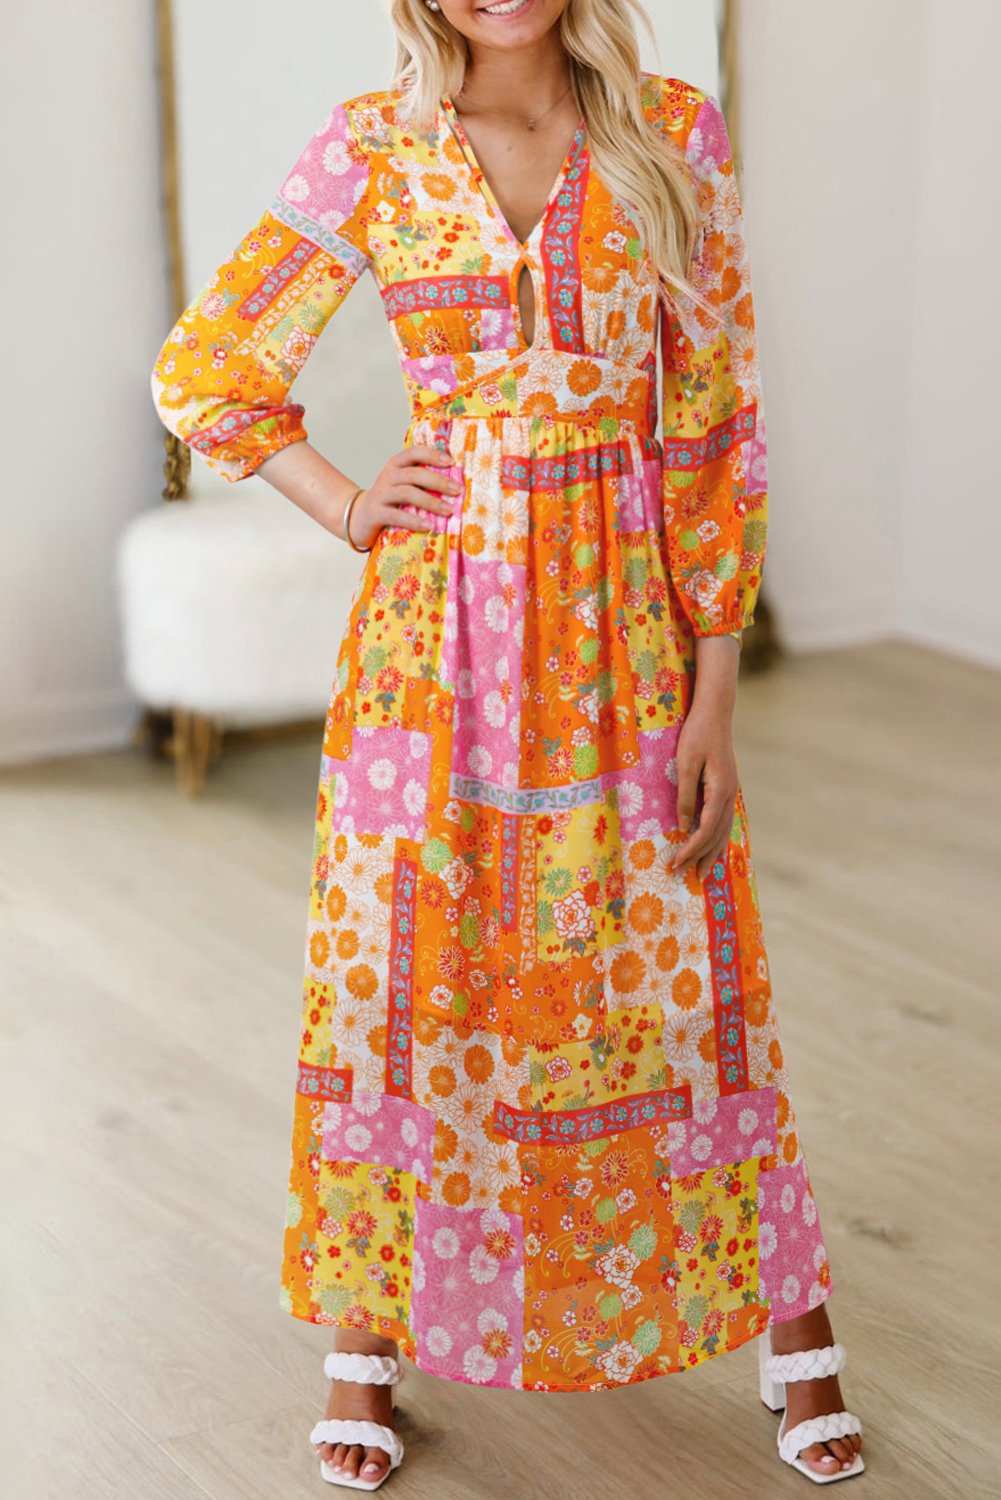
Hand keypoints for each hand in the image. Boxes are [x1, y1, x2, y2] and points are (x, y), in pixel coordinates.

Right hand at [346, 444, 462, 549]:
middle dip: (438, 482)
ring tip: (448, 511)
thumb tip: (455, 483)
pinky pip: (397, 515)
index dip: (432, 455)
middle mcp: (387, 476)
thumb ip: (421, 480)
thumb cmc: (389, 501)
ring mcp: (380, 494)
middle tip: (458, 490)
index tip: (451, 462)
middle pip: (414, 474)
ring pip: (407, 493)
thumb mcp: (402, 485)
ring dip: (431, 502)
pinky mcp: (376, 513)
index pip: (414, 452)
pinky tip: (429, 526)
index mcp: (395, 465)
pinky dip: (414, 521)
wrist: (358, 517)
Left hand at [671, 698, 738, 880]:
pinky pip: (724, 819)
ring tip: (705, 871)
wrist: (715, 713)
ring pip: (724, 829)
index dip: (692, 848)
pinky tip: (713, 845)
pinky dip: (718, 837)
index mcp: (720, 790)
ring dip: (713, 851)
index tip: (677, 862)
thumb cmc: (697, 734)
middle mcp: (730, 794)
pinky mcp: (726, 787)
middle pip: (717, 834)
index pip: (705, 829)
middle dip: (703, 857)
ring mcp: (731, 791)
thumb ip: (684, 796)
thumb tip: (682, 826)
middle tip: (690, 878)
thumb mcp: (685, 764)